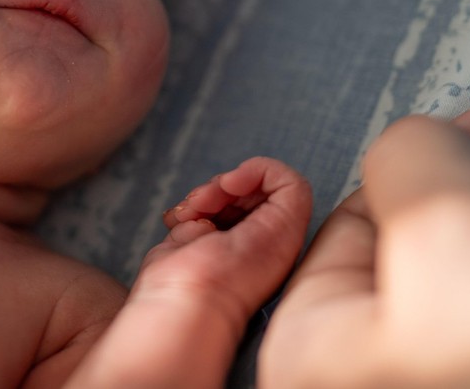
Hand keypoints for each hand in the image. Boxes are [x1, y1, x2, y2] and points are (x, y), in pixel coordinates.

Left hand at [69, 158, 310, 387]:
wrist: (187, 300)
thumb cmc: (178, 283)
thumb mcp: (184, 246)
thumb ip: (199, 230)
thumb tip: (198, 218)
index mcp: (247, 258)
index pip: (238, 212)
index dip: (211, 201)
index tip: (185, 214)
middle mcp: (269, 249)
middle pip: (251, 197)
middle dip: (215, 190)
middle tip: (193, 208)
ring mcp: (282, 238)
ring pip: (266, 186)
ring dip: (227, 182)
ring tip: (202, 204)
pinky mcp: (290, 223)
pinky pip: (289, 180)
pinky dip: (257, 169)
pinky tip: (229, 185)